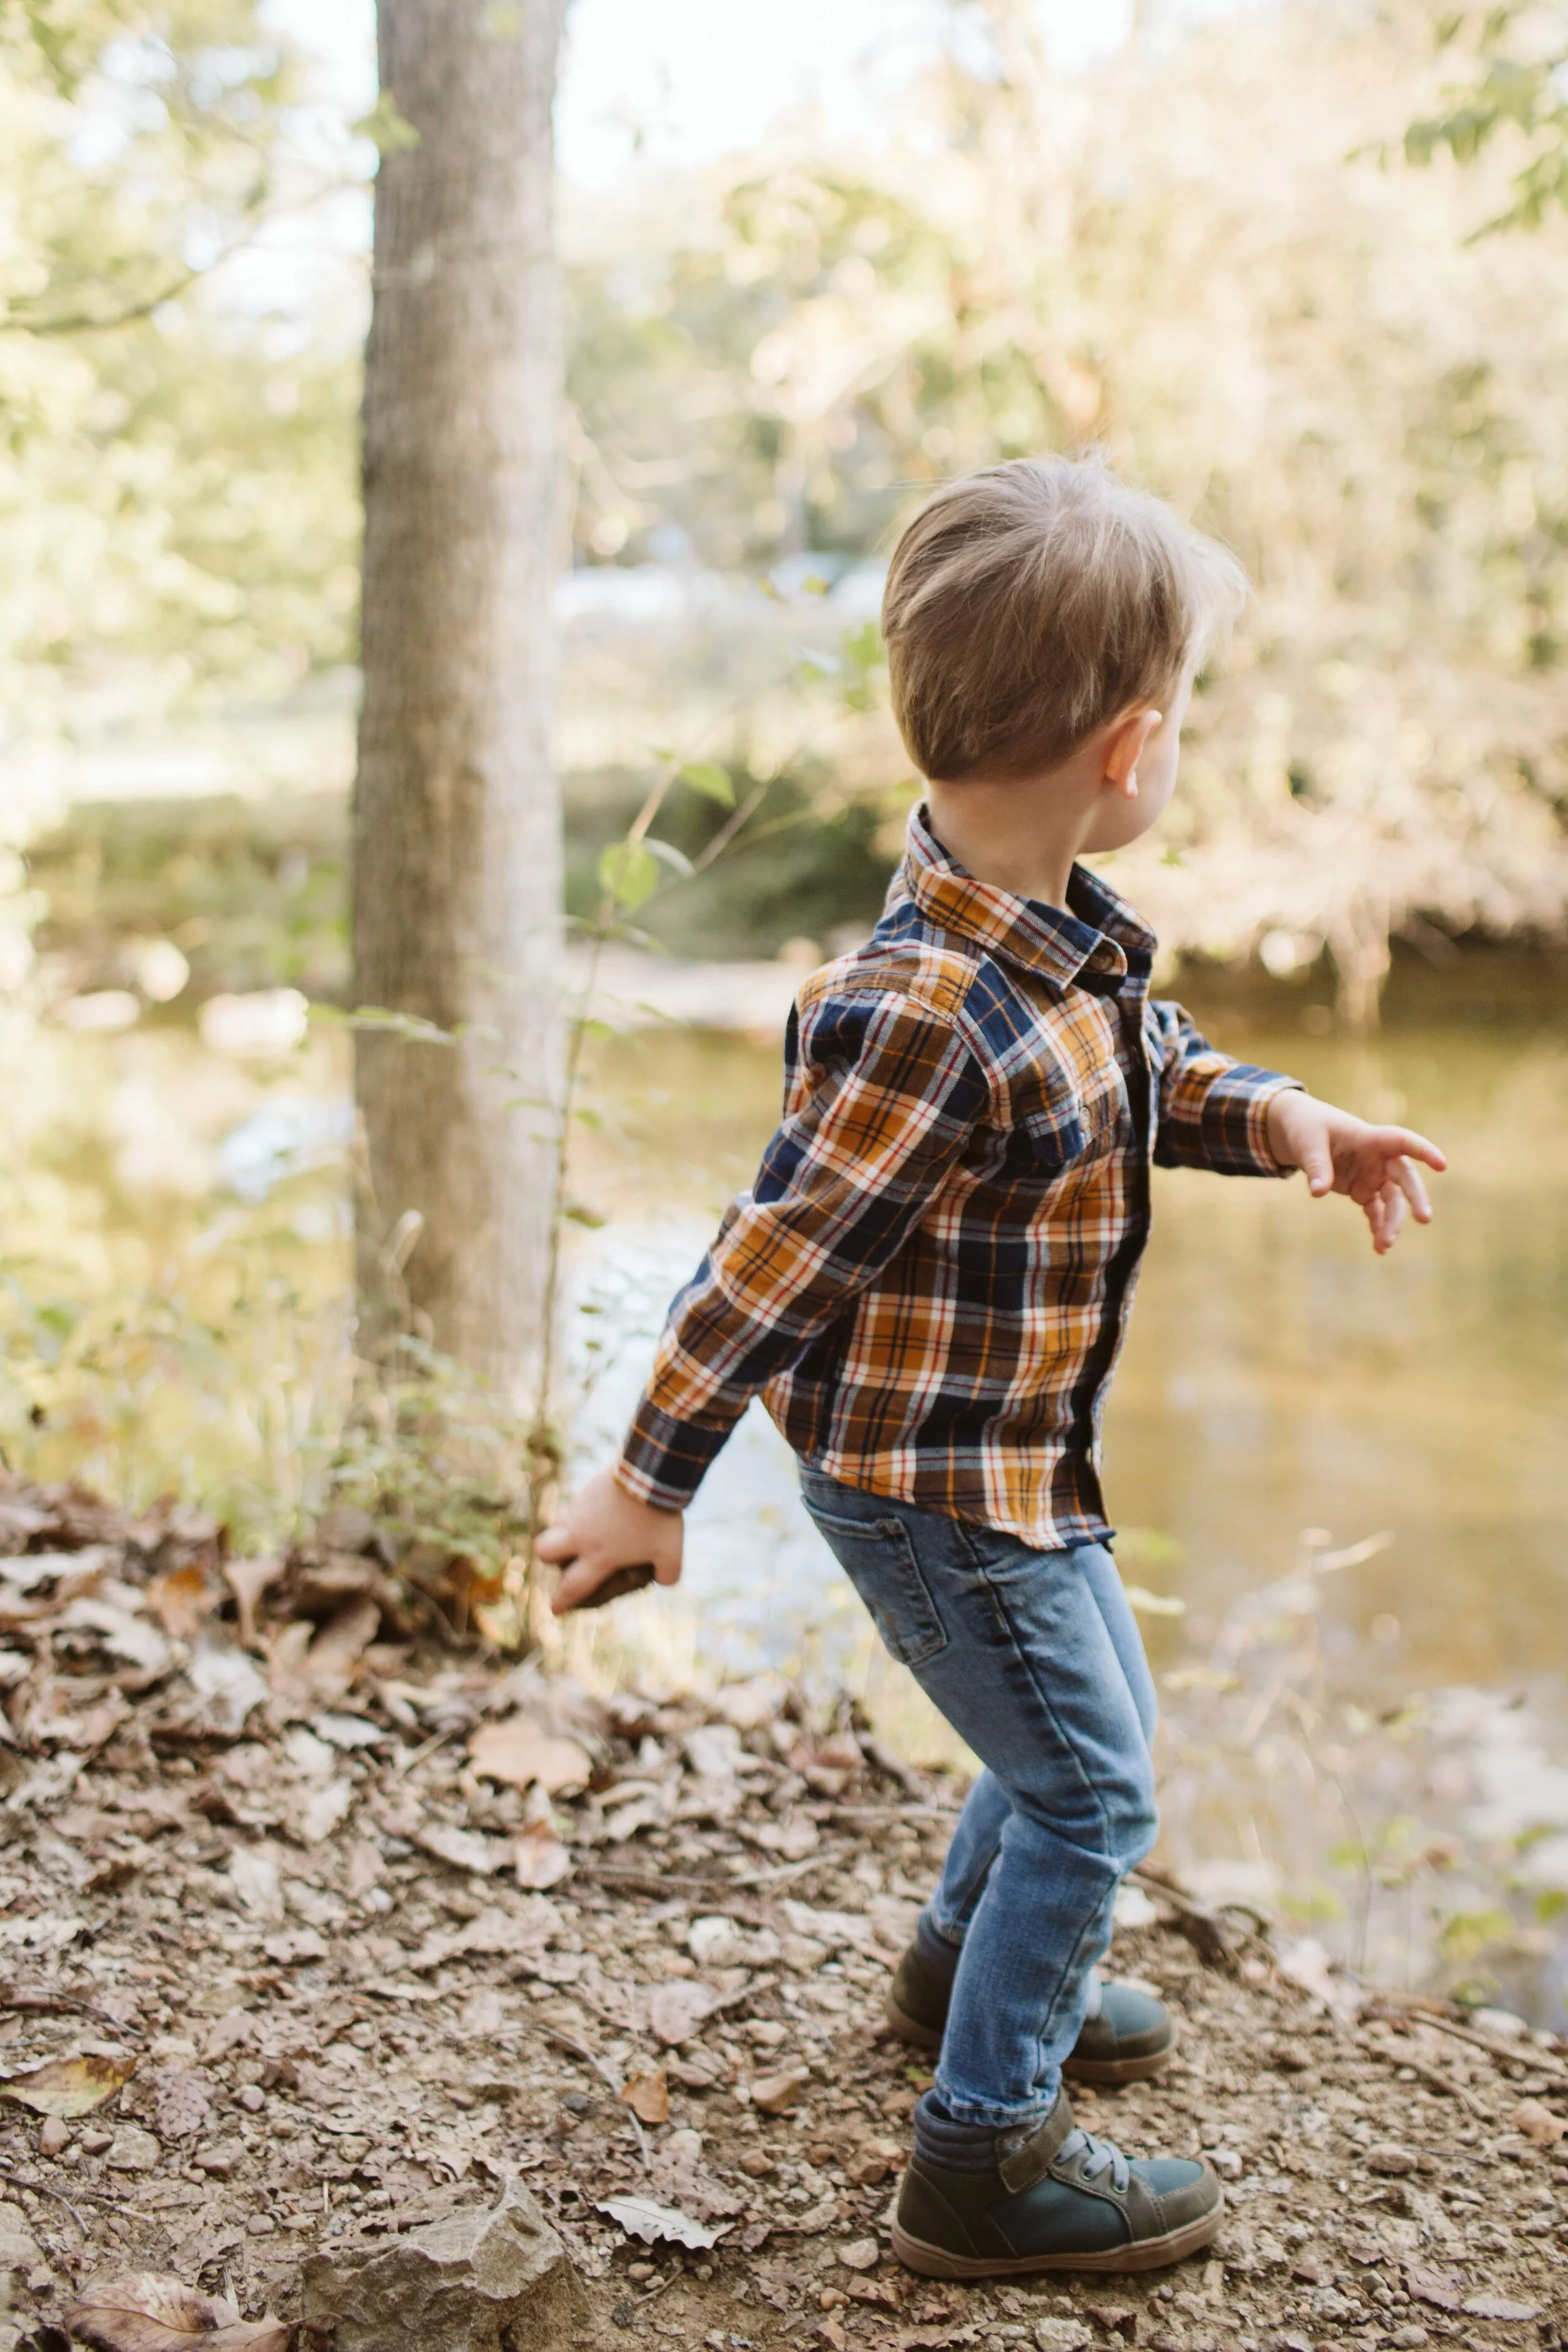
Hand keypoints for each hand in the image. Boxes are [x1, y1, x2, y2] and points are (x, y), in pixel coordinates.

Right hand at [537, 1465, 683, 1614]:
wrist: (650, 1475)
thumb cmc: (659, 1519)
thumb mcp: (672, 1554)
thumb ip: (667, 1575)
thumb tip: (662, 1580)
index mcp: (599, 1557)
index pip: (573, 1586)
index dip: (562, 1601)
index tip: (555, 1609)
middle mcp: (582, 1535)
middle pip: (545, 1551)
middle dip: (549, 1560)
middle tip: (564, 1560)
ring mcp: (580, 1510)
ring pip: (559, 1526)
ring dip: (567, 1533)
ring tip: (592, 1531)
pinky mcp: (587, 1491)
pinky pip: (576, 1506)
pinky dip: (585, 1513)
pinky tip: (606, 1509)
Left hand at [1266, 1090, 1445, 1255]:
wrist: (1303, 1133)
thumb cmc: (1308, 1129)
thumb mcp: (1307, 1142)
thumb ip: (1316, 1165)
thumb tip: (1318, 1192)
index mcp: (1370, 1138)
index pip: (1402, 1141)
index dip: (1423, 1151)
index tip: (1442, 1165)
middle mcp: (1378, 1159)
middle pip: (1404, 1177)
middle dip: (1415, 1198)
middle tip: (1424, 1219)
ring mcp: (1373, 1176)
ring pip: (1392, 1201)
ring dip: (1392, 1222)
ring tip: (1385, 1245)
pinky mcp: (1364, 1191)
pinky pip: (1376, 1211)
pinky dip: (1378, 1228)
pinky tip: (1379, 1247)